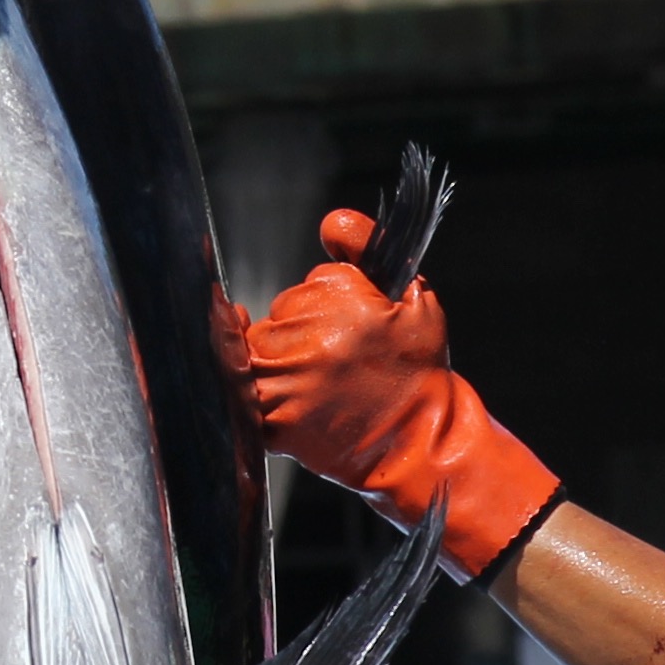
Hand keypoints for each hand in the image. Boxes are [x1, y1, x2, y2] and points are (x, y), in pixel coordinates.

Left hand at [237, 210, 560, 578]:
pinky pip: (243, 394)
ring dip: (274, 362)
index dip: (325, 306)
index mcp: (345, 306)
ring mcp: (289, 386)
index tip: (348, 329)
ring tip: (315, 383)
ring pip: (252, 352)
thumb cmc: (416, 372)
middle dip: (295, 332)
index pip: (308, 286)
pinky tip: (285, 396)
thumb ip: (366, 250)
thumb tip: (331, 220)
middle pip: (274, 318)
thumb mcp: (412, 301)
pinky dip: (254, 393)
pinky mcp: (275, 424)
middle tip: (332, 361)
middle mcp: (312, 344)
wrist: (421, 444)